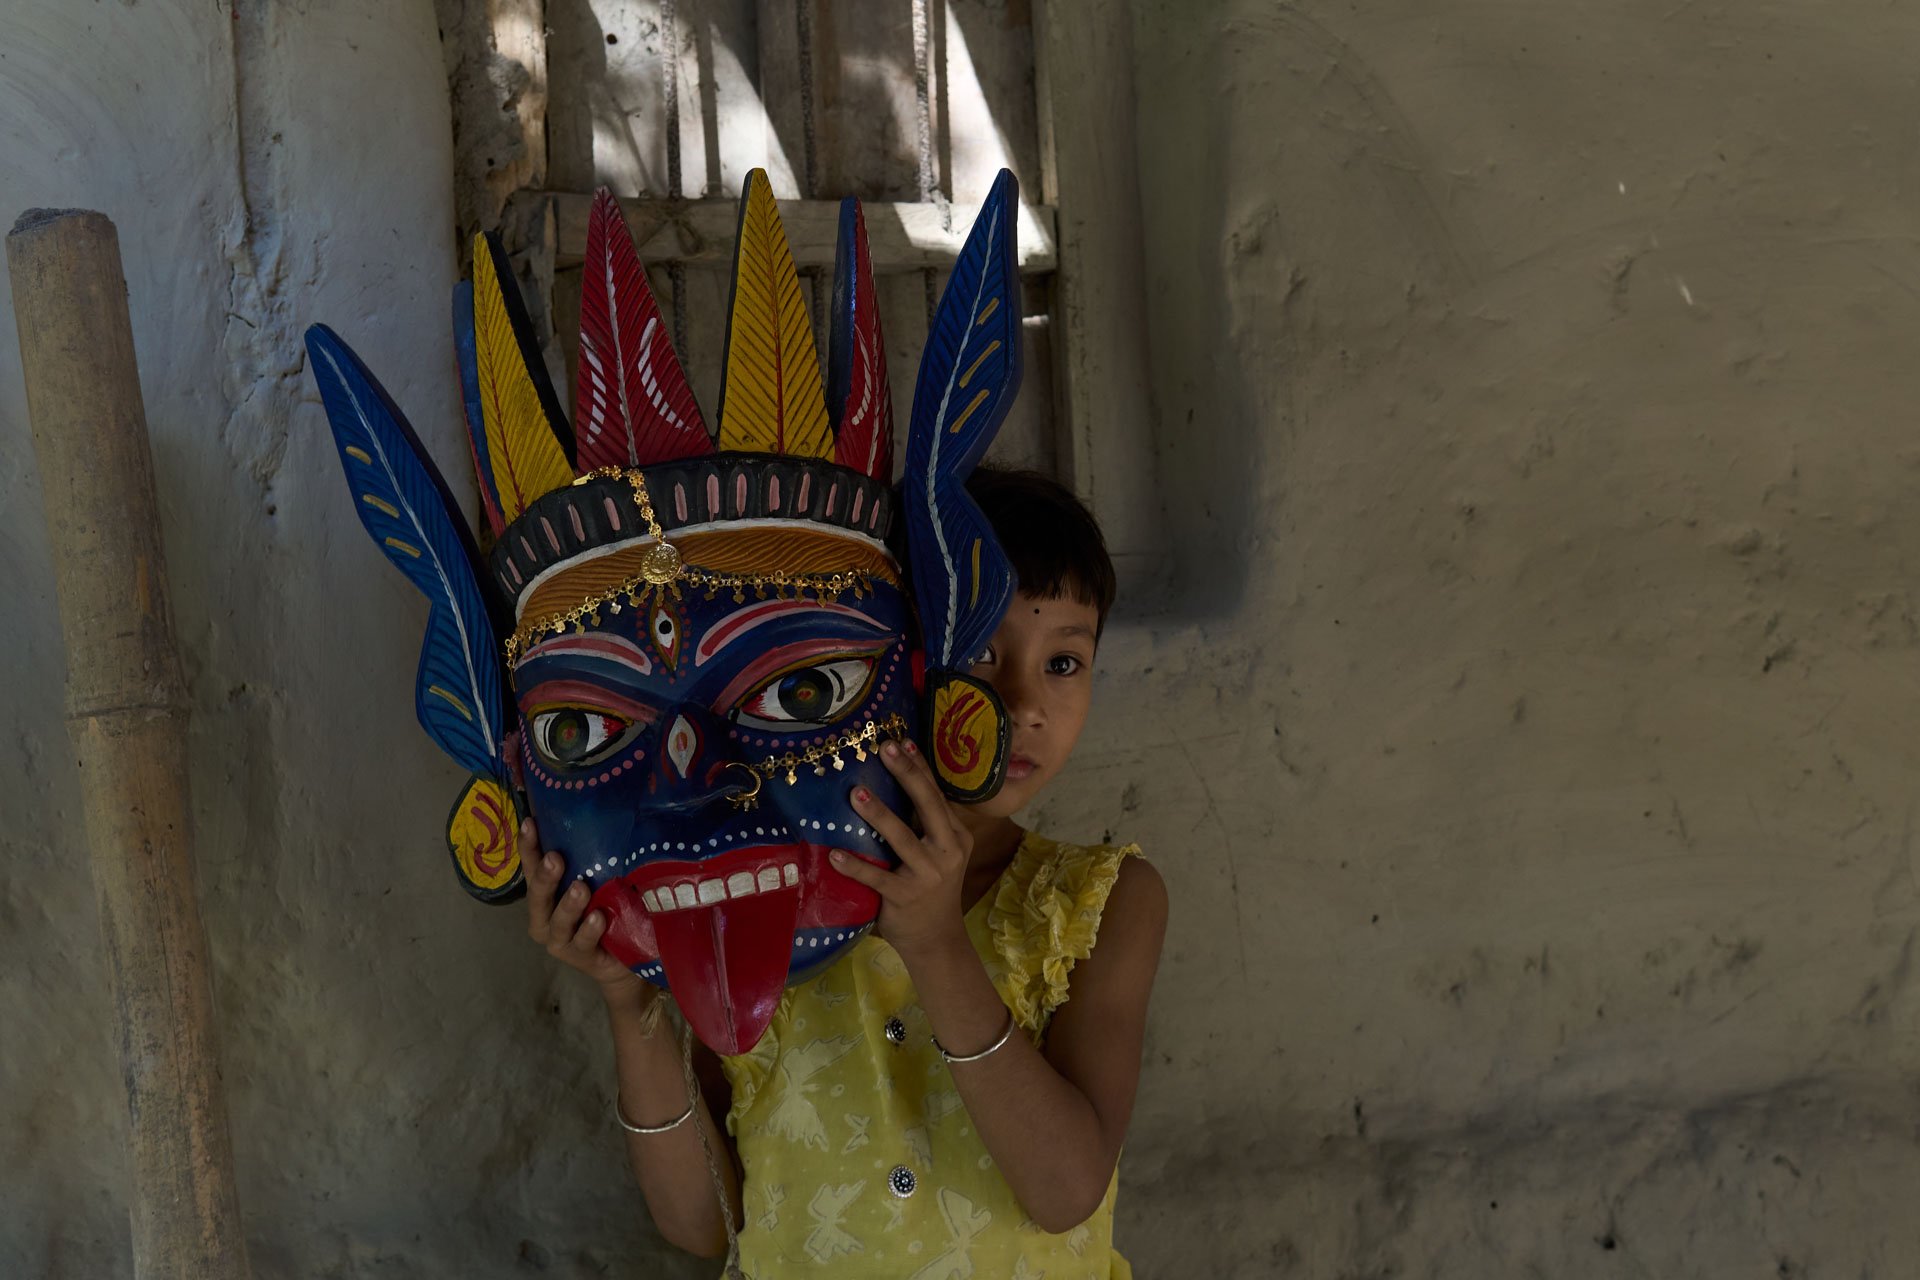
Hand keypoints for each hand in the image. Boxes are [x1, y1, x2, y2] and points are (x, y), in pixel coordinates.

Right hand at [521, 817, 649, 1003]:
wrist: (622, 958)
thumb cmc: (605, 910)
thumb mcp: (597, 881)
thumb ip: (590, 860)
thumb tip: (599, 819)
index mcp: (545, 895)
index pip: (531, 868)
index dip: (528, 847)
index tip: (530, 823)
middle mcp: (545, 917)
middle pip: (538, 896)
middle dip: (544, 877)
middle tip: (555, 858)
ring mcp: (560, 940)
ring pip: (559, 921)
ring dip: (568, 904)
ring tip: (580, 888)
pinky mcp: (580, 957)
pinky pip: (583, 942)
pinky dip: (590, 929)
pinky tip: (598, 917)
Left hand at [831, 739, 972, 959]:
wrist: (937, 940)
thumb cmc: (931, 888)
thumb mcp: (940, 854)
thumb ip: (926, 826)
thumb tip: (896, 783)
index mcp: (956, 836)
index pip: (936, 794)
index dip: (919, 767)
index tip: (901, 741)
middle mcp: (947, 851)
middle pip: (927, 805)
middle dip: (906, 774)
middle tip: (885, 749)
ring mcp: (928, 875)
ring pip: (902, 838)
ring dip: (878, 814)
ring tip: (856, 793)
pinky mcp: (905, 897)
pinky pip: (877, 878)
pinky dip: (855, 866)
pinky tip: (834, 855)